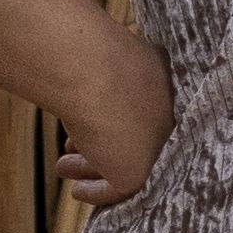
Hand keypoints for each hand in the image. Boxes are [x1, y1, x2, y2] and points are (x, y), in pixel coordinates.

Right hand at [57, 33, 177, 213]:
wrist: (96, 70)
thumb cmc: (96, 50)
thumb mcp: (110, 48)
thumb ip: (113, 57)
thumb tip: (87, 41)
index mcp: (166, 83)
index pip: (148, 110)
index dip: (121, 116)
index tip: (97, 117)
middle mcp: (166, 118)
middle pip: (135, 139)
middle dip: (107, 142)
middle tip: (78, 145)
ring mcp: (154, 147)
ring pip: (121, 161)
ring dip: (92, 163)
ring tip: (66, 165)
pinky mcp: (135, 173)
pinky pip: (115, 189)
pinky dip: (96, 191)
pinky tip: (77, 190)